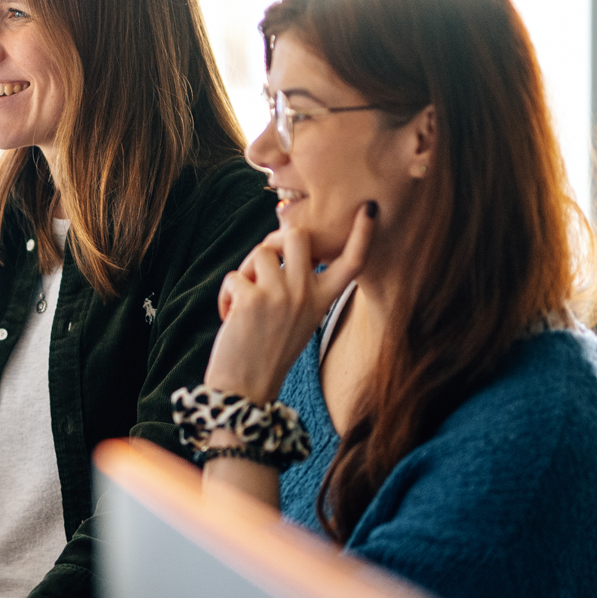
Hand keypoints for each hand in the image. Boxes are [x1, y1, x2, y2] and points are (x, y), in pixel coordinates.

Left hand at [206, 203, 373, 402]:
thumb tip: (278, 249)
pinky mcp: (253, 299)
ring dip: (246, 270)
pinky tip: (230, 315)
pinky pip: (235, 275)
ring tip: (243, 299)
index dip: (363, 234)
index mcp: (323, 299)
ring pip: (261, 251)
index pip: (352, 262)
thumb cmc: (269, 351)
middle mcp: (307, 294)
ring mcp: (281, 295)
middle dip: (275, 239)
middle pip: (298, 234)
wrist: (246, 388)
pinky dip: (226, 293)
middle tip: (263, 262)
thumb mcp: (298, 318)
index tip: (370, 209)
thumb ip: (298, 286)